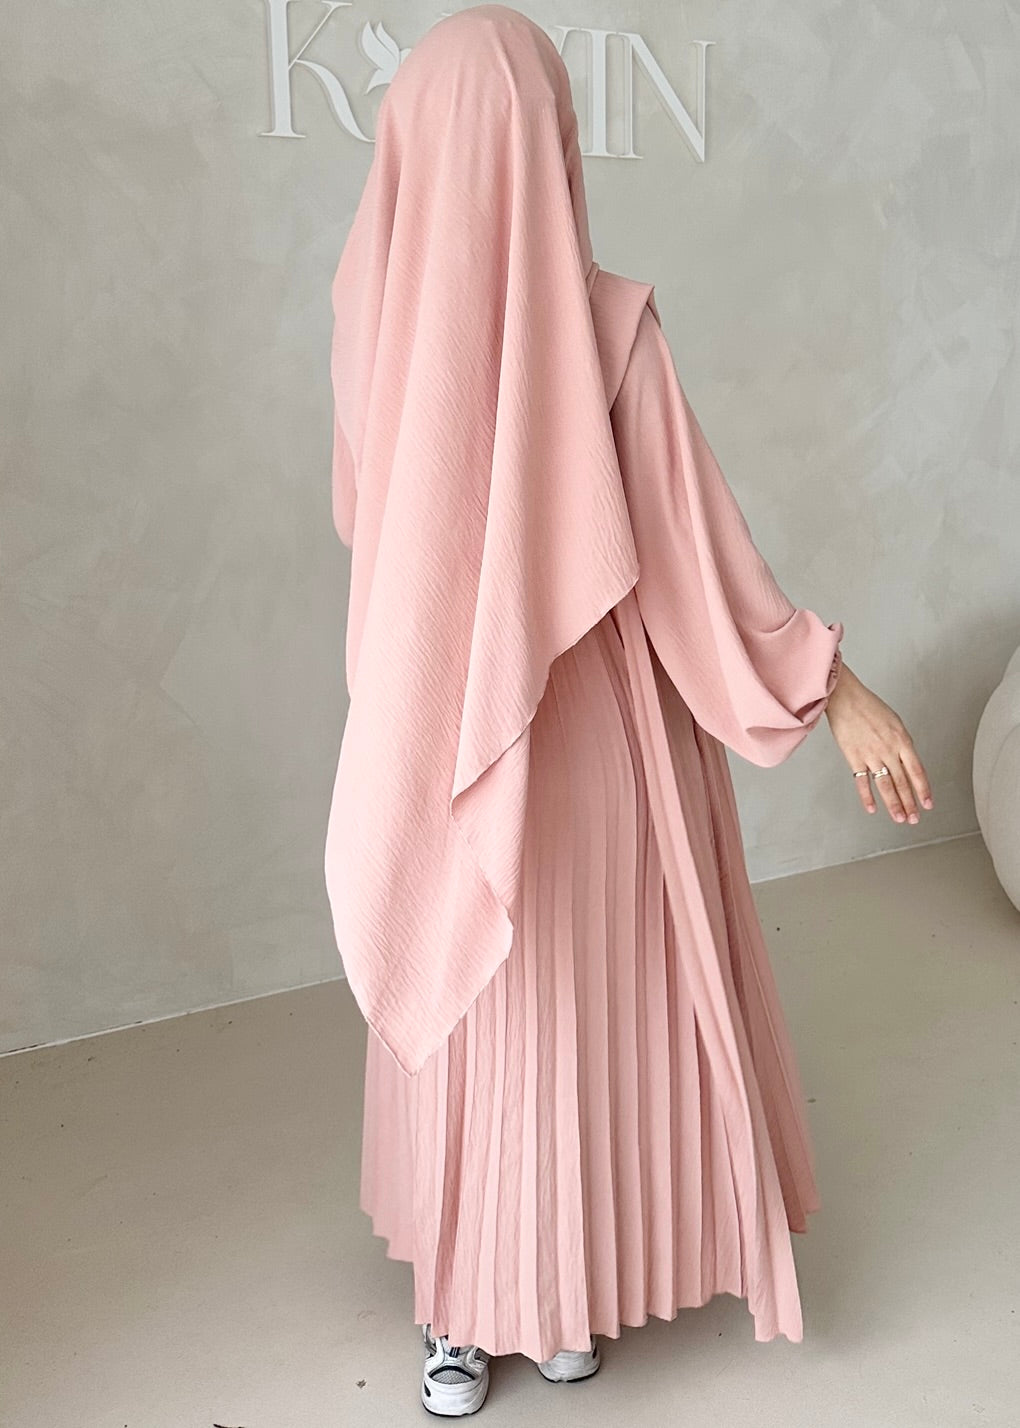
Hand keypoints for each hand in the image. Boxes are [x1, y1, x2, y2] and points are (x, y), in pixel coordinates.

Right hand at [824, 661, 933, 823]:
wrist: (845, 698)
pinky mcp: (854, 758)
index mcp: (902, 740)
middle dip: (910, 803)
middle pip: (902, 782)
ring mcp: (871, 755)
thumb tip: (905, 761)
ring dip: (894, 804)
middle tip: (914, 818)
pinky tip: (872, 808)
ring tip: (900, 818)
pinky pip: (862, 782)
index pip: (917, 771)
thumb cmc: (869, 706)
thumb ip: (901, 743)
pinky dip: (867, 797)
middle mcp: (889, 750)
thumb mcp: (894, 722)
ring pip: (885, 785)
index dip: (923, 789)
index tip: (928, 804)